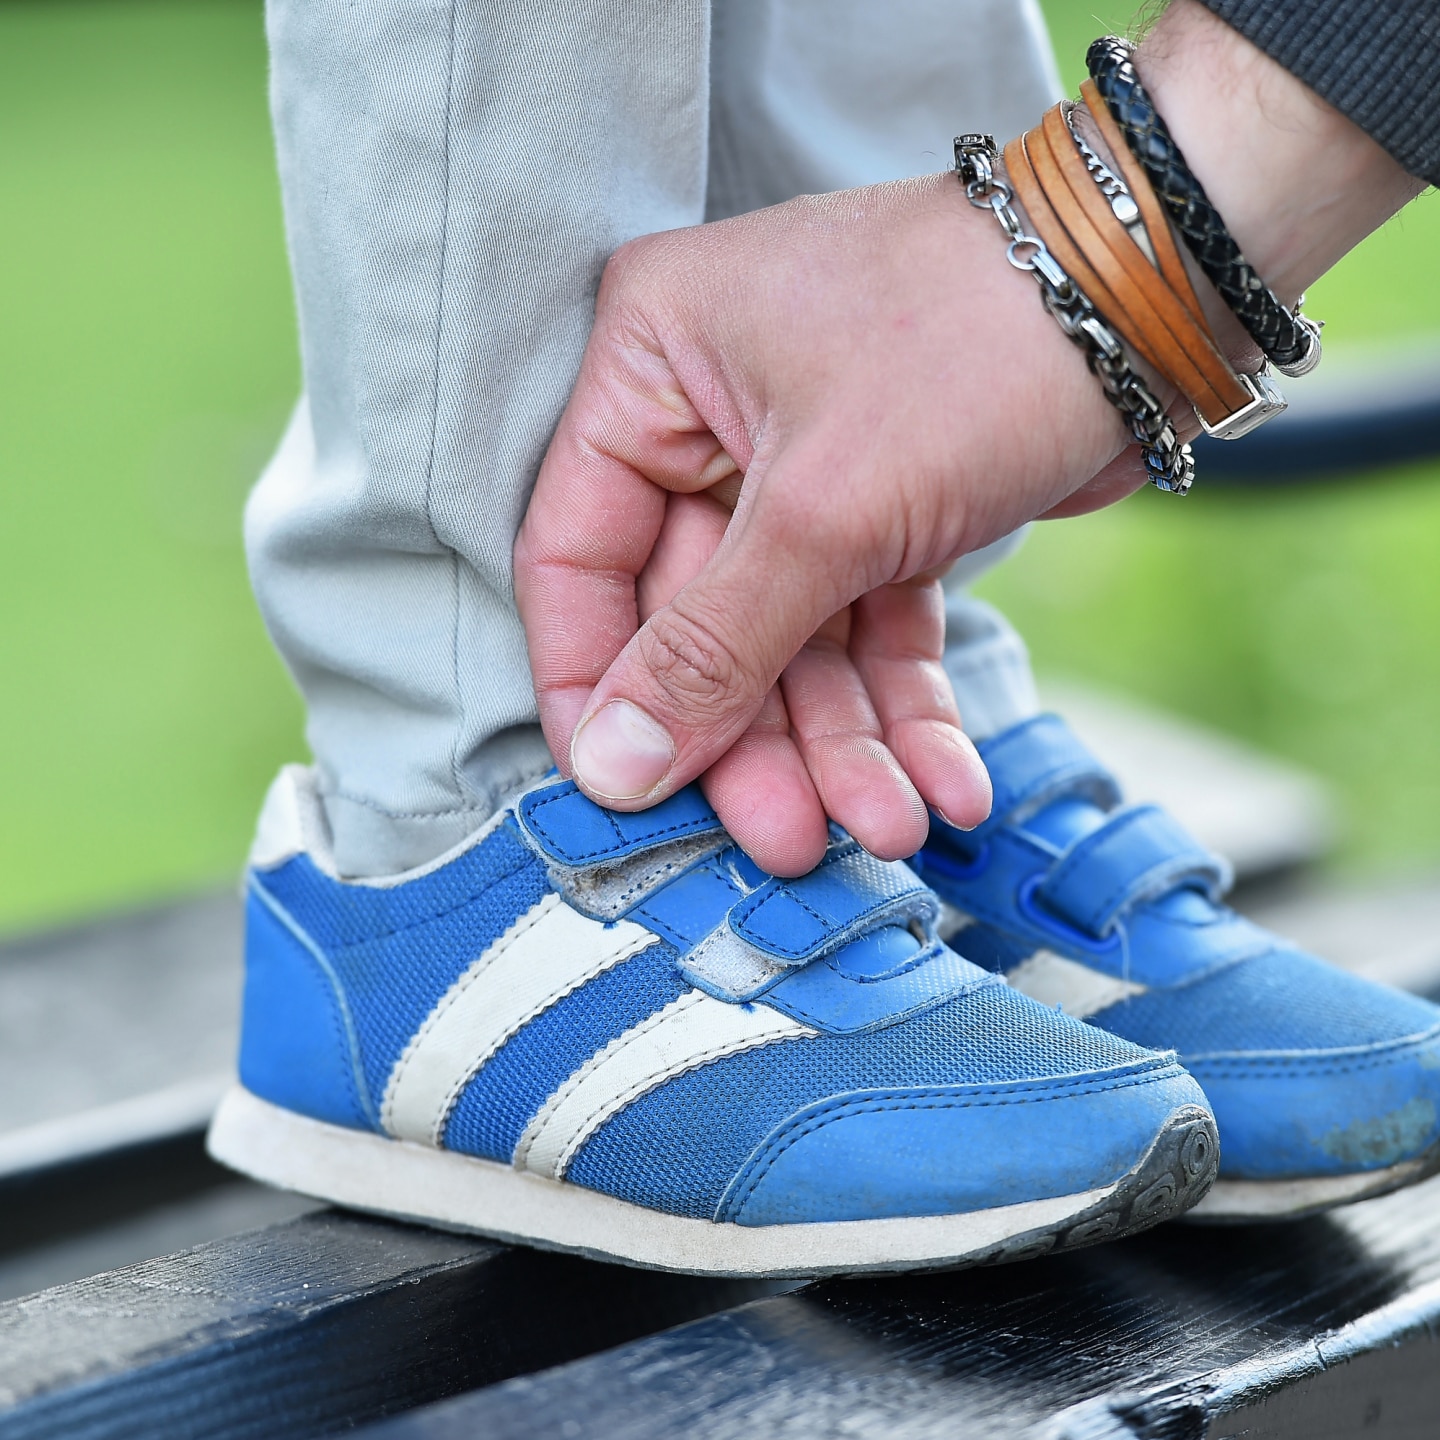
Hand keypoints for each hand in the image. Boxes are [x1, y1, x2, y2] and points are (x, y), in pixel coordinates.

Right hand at [515, 171, 1131, 871]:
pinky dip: (903, 702)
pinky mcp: (884, 508)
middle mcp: (710, 419)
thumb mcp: (823, 508)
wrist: (1163, 287)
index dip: (598, 689)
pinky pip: (870, 625)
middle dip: (755, 738)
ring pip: (791, 640)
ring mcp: (801, 468)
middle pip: (696, 619)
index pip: (576, 558)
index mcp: (649, 367)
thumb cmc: (978, 340)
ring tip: (889, 827)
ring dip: (840, 742)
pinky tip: (944, 782)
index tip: (624, 798)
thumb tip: (612, 766)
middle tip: (787, 842)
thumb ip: (711, 648)